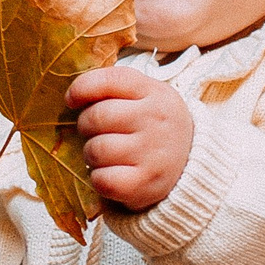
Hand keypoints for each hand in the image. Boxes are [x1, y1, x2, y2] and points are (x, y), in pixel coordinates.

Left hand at [67, 66, 194, 210]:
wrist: (192, 163)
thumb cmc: (156, 125)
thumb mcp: (147, 96)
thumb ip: (115, 88)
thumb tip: (72, 96)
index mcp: (154, 92)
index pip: (109, 81)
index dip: (81, 88)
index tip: (72, 100)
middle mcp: (155, 119)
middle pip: (96, 117)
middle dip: (85, 126)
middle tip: (95, 133)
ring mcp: (152, 152)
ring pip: (96, 150)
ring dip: (91, 155)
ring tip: (105, 155)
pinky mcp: (146, 183)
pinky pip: (102, 180)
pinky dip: (98, 179)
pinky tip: (110, 174)